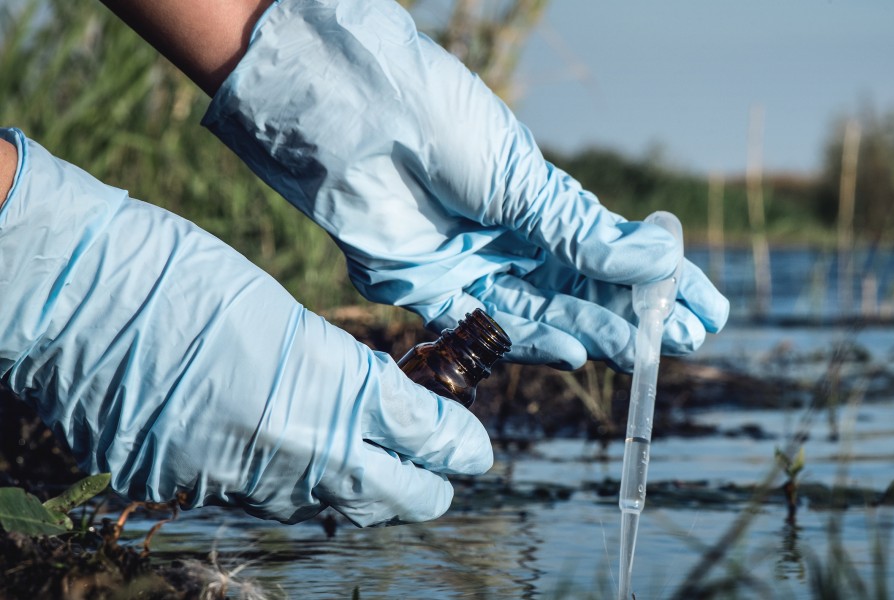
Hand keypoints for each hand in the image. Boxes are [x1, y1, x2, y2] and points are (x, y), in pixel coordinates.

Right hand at [0, 128, 491, 525]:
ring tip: (380, 469)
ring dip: (365, 493)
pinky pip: (266, 505)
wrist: (75, 297)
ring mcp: (241, 480)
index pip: (427, 437)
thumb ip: (342, 374)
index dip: (461, 445)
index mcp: (332, 389)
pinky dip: (295, 488)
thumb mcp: (286, 315)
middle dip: (430, 486)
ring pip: (334, 510)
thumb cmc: (183, 275)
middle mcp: (296, 451)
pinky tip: (298, 464)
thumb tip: (384, 410)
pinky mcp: (190, 491)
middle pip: (398, 499)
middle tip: (443, 467)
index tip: (476, 448)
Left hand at [203, 0, 728, 370]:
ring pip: (547, 314)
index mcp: (539, 201)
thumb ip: (583, 234)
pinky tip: (578, 353)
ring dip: (597, 334)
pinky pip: (489, 328)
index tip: (707, 308)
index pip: (614, 252)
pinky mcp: (429, 291)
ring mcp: (473, 266)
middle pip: (585, 291)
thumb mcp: (524, 180)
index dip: (662, 282)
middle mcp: (511, 238)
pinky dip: (534, 343)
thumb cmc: (442, 124)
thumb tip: (663, 261)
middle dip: (638, 316)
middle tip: (687, 341)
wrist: (355, 115)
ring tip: (645, 352)